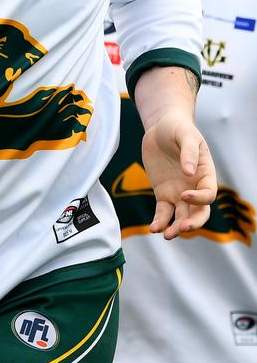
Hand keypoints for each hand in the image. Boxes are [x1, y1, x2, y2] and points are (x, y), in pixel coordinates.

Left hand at [142, 111, 216, 238]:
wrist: (161, 128)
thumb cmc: (178, 128)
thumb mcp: (185, 135)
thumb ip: (189, 152)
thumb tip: (189, 172)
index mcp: (206, 174)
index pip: (208, 194)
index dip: (199, 198)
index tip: (183, 194)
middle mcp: (195, 187)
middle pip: (199, 213)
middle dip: (192, 223)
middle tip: (181, 228)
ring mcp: (179, 193)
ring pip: (181, 216)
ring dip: (175, 228)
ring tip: (166, 235)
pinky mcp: (163, 194)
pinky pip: (163, 212)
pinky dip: (159, 221)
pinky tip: (153, 228)